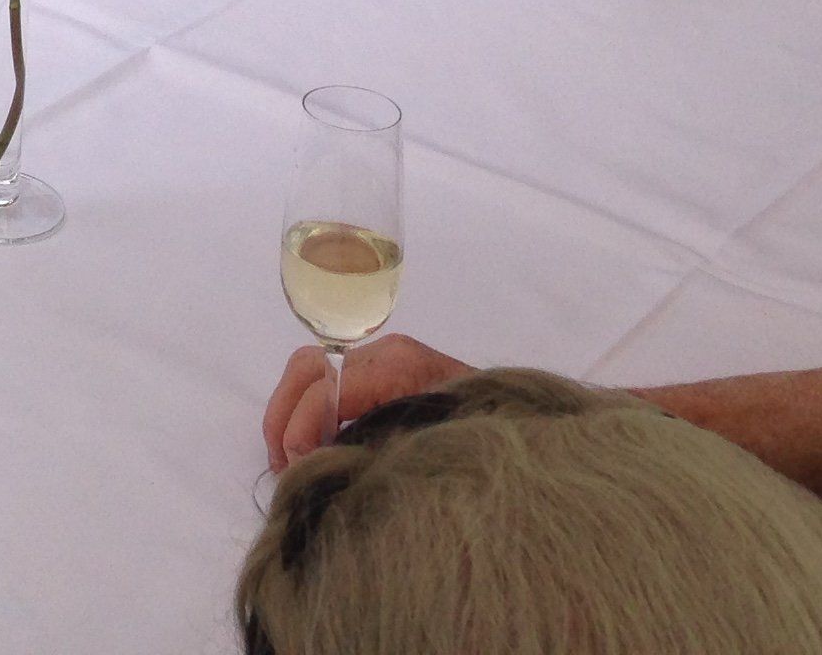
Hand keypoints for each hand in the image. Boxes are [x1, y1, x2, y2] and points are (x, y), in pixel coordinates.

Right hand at [264, 333, 473, 470]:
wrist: (537, 431)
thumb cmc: (491, 434)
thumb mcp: (435, 443)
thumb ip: (376, 448)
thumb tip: (321, 469)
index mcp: (397, 363)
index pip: (323, 384)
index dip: (300, 427)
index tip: (298, 469)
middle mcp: (384, 352)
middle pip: (306, 367)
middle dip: (284, 415)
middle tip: (283, 467)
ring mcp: (382, 361)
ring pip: (310, 373)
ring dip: (292, 416)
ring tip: (293, 465)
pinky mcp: (384, 378)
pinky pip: (330, 386)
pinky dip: (310, 416)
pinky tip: (315, 454)